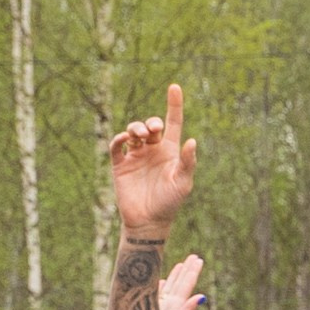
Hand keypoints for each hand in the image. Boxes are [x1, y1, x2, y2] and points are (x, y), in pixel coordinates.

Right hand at [109, 82, 197, 243]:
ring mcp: (136, 156)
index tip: (174, 87)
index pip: (173, 122)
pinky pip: (117, 146)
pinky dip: (119, 139)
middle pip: (151, 125)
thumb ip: (187, 162)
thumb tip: (192, 140)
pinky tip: (125, 140)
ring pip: (133, 132)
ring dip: (135, 128)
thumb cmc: (170, 203)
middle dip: (151, 122)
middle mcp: (153, 150)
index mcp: (170, 151)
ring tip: (138, 136)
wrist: (149, 222)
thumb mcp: (183, 183)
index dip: (174, 104)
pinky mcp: (121, 165)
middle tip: (152, 130)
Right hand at [158, 253, 205, 309]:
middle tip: (195, 256)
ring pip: (169, 289)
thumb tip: (202, 297)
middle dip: (186, 270)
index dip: (192, 272)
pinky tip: (160, 282)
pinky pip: (156, 297)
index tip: (198, 259)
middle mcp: (170, 307)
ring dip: (174, 277)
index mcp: (177, 307)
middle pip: (180, 285)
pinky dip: (159, 288)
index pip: (186, 286)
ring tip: (180, 265)